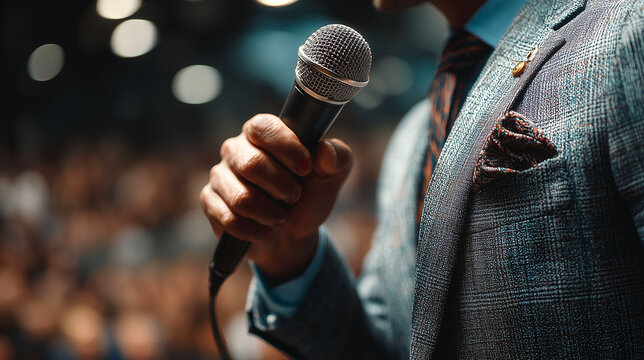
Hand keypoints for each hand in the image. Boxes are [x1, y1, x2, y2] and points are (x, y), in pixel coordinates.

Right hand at [200, 114, 351, 282]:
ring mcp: (220, 175)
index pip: (263, 127)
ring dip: (270, 212)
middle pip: (251, 164)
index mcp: (262, 132)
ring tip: (282, 216)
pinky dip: (255, 230)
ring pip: (241, 197)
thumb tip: (324, 150)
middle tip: (295, 196)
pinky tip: (267, 231)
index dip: (285, 147)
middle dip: (281, 187)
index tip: (306, 168)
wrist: (293, 233)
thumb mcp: (333, 176)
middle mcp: (236, 149)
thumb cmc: (310, 194)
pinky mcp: (211, 202)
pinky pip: (229, 219)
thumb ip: (337, 158)